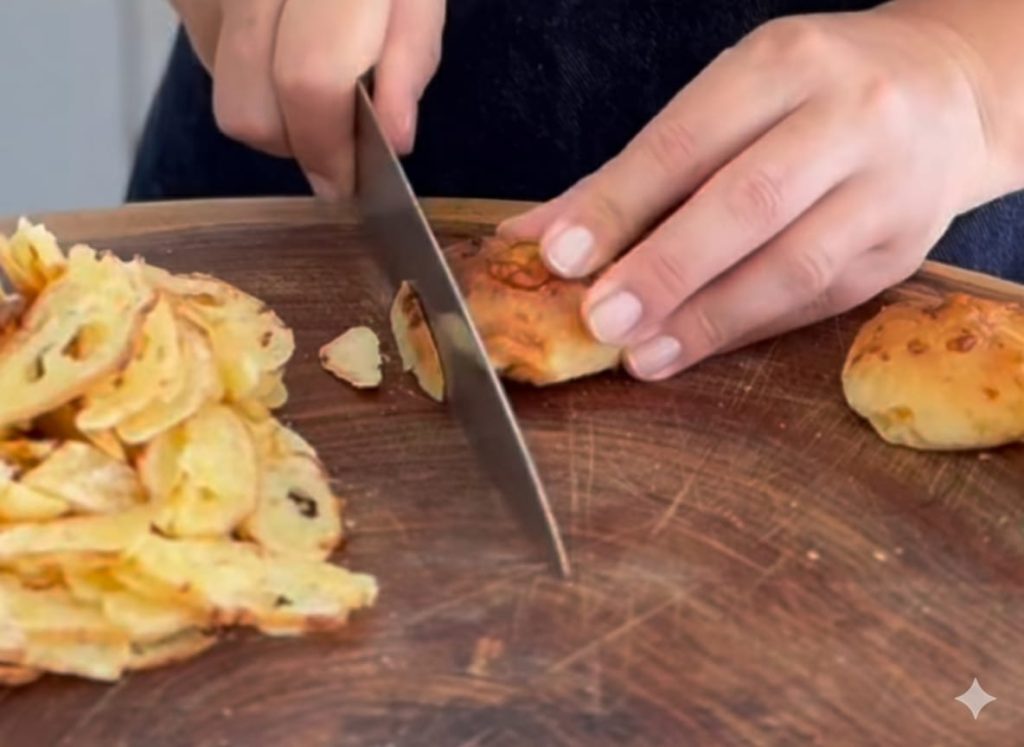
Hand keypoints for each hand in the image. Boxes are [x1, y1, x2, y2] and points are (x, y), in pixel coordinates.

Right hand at [171, 0, 445, 197]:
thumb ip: (408, 60)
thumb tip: (394, 139)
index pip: (309, 80)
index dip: (326, 147)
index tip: (345, 182)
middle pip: (248, 104)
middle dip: (295, 144)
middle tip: (331, 136)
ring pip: (222, 88)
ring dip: (271, 108)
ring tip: (309, 70)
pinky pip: (202, 53)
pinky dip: (243, 68)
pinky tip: (277, 37)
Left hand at [500, 9, 996, 380]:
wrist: (946, 94)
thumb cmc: (809, 95)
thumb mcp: (726, 100)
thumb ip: (631, 173)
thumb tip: (536, 238)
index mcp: (784, 64)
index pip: (687, 140)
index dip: (619, 204)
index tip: (561, 257)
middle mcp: (849, 116)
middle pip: (749, 201)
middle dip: (667, 268)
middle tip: (601, 319)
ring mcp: (887, 187)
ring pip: (792, 265)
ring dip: (707, 319)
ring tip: (642, 354)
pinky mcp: (902, 251)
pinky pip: (816, 301)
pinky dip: (745, 330)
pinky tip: (693, 348)